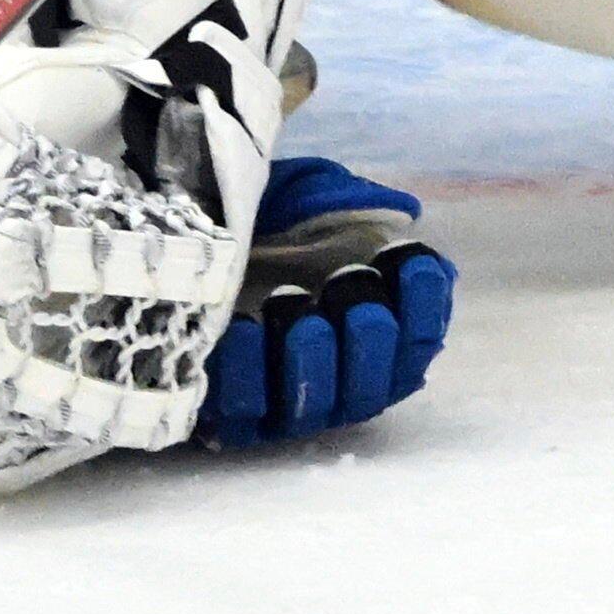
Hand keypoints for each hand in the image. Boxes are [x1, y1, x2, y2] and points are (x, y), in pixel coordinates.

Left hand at [197, 155, 452, 448]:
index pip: (422, 333)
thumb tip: (401, 215)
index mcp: (376, 324)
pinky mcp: (240, 418)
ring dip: (314, 363)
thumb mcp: (306, 196)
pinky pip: (248, 415)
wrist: (186, 248)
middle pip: (377, 383)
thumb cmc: (264, 221)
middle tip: (357, 298)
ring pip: (320, 407)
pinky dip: (248, 375)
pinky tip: (242, 328)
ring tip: (302, 316)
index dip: (427, 304)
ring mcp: (294, 403)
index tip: (409, 261)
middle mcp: (342, 375)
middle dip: (374, 339)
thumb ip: (347, 201)